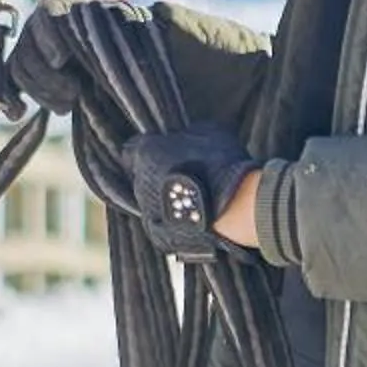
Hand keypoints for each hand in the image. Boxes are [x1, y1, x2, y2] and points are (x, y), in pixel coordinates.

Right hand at [3, 0, 146, 114]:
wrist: (119, 76)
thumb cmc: (136, 52)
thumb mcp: (148, 37)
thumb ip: (156, 24)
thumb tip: (162, 13)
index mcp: (72, 1)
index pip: (51, 9)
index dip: (51, 34)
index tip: (63, 58)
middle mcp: (46, 18)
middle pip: (29, 41)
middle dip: (48, 74)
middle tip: (76, 93)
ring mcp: (31, 44)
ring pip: (19, 65)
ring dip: (41, 90)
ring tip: (68, 106)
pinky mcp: (24, 71)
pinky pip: (6, 80)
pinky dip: (10, 96)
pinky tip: (18, 112)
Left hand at [124, 126, 258, 258]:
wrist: (234, 208)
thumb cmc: (222, 165)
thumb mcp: (207, 131)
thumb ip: (187, 133)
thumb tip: (187, 135)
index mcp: (145, 153)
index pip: (132, 148)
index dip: (149, 149)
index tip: (164, 150)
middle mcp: (140, 182)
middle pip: (142, 177)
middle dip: (158, 175)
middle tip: (185, 174)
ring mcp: (147, 211)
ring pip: (150, 202)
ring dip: (165, 199)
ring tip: (193, 199)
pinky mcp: (158, 235)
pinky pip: (161, 224)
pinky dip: (173, 221)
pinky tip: (194, 218)